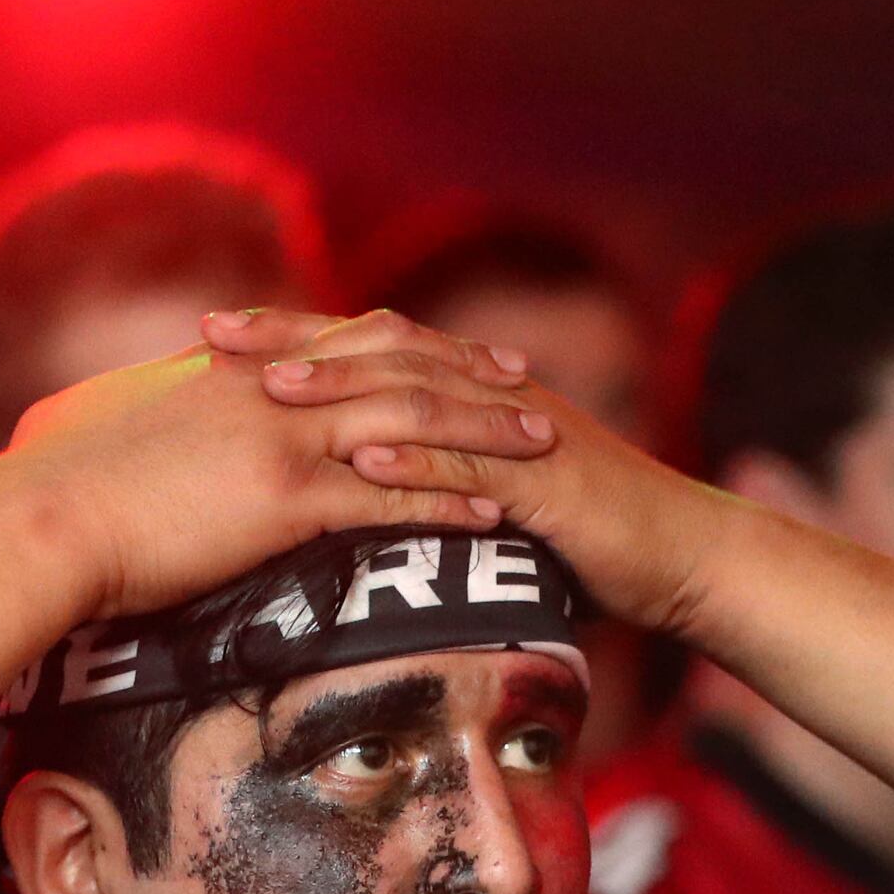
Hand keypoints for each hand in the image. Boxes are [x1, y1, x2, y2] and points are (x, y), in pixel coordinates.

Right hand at [0, 307, 562, 626]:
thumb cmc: (51, 490)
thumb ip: (136, 416)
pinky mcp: (286, 500)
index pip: (339, 345)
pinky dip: (450, 501)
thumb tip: (123, 422)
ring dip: (484, 434)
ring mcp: (284, 440)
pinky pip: (391, 497)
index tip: (449, 353)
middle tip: (526, 384)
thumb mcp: (100, 429)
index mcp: (236, 376)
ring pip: (412, 424)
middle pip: (395, 369)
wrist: (41, 522)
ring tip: (543, 445)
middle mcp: (273, 393)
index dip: (402, 347)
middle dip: (467, 377)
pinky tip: (496, 513)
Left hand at [227, 304, 736, 635]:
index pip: (364, 351)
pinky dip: (418, 463)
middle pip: (376, 353)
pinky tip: (363, 462)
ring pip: (419, 399)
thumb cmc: (580, 542)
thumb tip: (339, 502)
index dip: (290, 336)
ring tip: (275, 386)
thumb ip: (417, 491)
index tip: (214, 335)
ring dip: (346, 389)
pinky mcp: (545, 485)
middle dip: (294, 341)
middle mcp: (486, 396)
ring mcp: (517, 435)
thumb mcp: (480, 506)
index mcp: (465, 395)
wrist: (679, 558)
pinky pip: (475, 469)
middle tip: (214, 335)